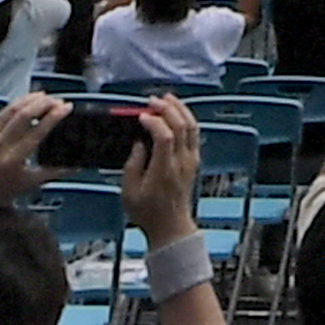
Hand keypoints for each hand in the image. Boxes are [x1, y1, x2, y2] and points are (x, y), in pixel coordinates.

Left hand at [0, 93, 59, 217]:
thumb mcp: (27, 186)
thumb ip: (52, 173)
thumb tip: (76, 165)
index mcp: (14, 159)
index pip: (38, 130)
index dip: (54, 116)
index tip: (67, 107)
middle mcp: (1, 144)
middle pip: (24, 114)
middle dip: (44, 103)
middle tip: (58, 100)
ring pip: (11, 110)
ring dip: (30, 99)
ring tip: (45, 96)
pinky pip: (1, 113)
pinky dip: (16, 104)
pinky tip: (25, 101)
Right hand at [119, 99, 201, 242]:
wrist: (170, 225)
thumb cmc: (147, 212)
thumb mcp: (129, 191)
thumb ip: (133, 164)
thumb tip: (139, 142)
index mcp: (164, 170)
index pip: (166, 136)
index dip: (155, 122)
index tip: (141, 115)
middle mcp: (182, 162)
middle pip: (182, 126)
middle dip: (168, 109)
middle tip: (152, 100)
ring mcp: (191, 160)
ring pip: (192, 126)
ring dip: (180, 109)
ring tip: (166, 99)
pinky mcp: (194, 160)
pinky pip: (194, 133)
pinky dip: (185, 118)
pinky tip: (175, 113)